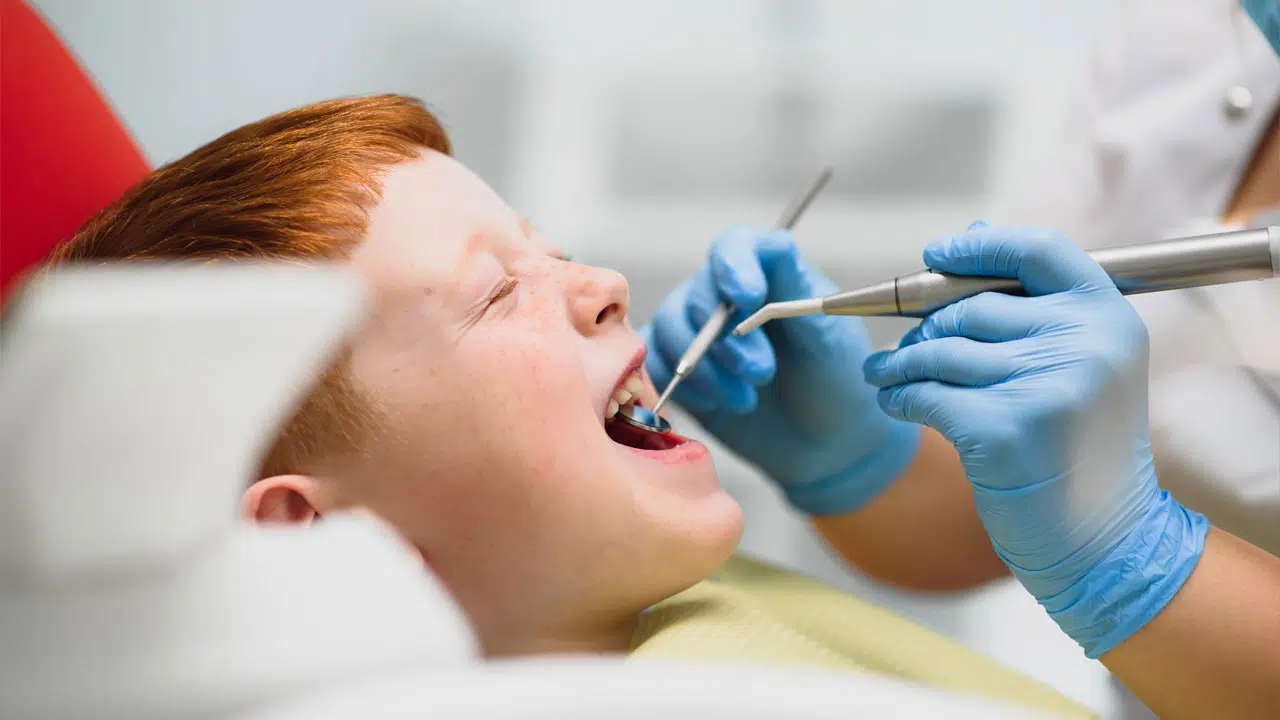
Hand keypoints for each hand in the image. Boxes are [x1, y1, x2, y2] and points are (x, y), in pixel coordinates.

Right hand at [644, 226, 918, 514]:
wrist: (825, 443)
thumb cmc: (836, 384)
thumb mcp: (830, 336)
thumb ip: (798, 292)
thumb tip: (775, 248)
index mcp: (767, 275)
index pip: (735, 247)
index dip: (734, 267)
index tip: (748, 299)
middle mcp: (726, 297)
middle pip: (700, 295)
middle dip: (727, 341)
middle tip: (762, 374)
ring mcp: (697, 332)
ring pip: (672, 328)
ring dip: (705, 369)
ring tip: (745, 400)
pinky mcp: (678, 369)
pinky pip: (653, 363)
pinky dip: (682, 386)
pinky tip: (717, 403)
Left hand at [863, 223, 1208, 657]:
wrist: (1106, 538)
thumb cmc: (1082, 448)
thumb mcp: (1082, 366)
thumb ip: (1033, 303)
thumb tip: (972, 233)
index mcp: (1109, 318)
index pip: (1038, 250)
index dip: (980, 248)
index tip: (935, 254)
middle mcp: (1084, 344)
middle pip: (973, 308)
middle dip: (926, 327)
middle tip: (904, 348)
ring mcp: (1045, 386)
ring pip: (940, 352)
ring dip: (901, 364)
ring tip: (884, 374)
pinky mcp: (1005, 429)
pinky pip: (926, 395)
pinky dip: (899, 397)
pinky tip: (894, 403)